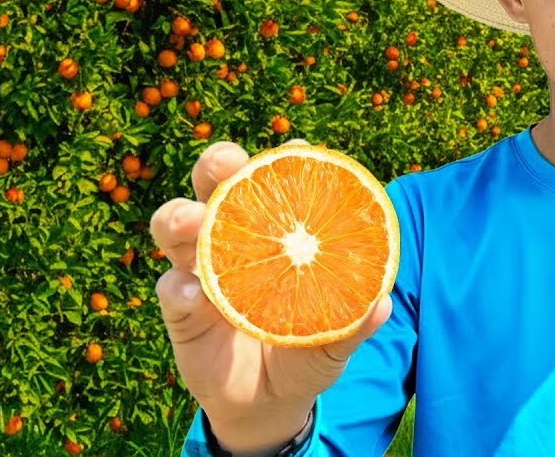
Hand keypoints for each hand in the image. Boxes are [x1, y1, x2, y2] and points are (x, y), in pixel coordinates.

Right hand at [151, 140, 392, 451]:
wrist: (270, 403)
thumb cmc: (306, 351)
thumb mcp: (335, 339)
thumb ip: (355, 321)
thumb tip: (383, 303)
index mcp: (276, 232)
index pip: (277, 182)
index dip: (284, 159)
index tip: (298, 151)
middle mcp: (233, 238)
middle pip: (216, 184)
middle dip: (218, 163)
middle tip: (227, 164)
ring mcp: (201, 270)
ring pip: (176, 225)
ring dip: (180, 215)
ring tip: (194, 221)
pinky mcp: (180, 308)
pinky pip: (170, 289)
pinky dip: (180, 288)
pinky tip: (196, 296)